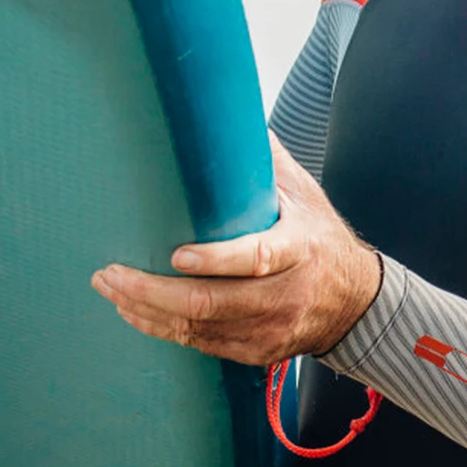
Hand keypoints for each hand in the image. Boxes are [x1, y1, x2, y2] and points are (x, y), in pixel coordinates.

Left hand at [91, 133, 381, 364]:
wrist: (355, 303)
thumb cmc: (321, 239)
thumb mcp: (305, 195)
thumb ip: (268, 161)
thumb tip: (236, 115)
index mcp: (298, 249)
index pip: (255, 258)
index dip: (214, 261)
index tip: (175, 254)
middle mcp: (283, 294)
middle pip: (212, 303)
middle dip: (152, 291)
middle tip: (111, 273)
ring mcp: (269, 329)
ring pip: (198, 329)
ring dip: (147, 311)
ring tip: (111, 288)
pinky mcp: (256, 351)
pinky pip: (201, 346)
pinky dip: (163, 329)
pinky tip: (136, 312)